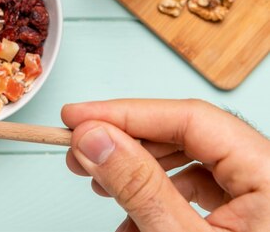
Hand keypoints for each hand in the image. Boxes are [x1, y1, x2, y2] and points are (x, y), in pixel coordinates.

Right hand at [62, 99, 269, 231]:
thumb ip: (139, 186)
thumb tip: (94, 138)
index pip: (190, 118)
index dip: (127, 112)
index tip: (77, 116)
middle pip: (188, 134)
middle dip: (127, 140)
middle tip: (79, 149)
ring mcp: (261, 195)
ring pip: (190, 160)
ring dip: (138, 169)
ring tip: (99, 184)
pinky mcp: (249, 214)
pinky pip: (199, 189)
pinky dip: (157, 195)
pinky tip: (130, 217)